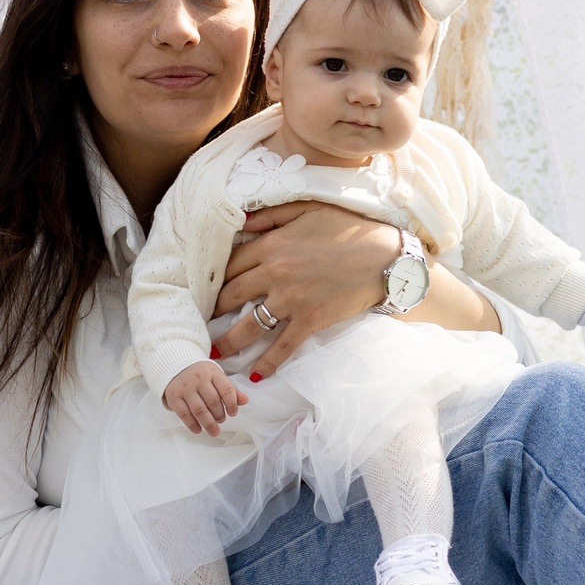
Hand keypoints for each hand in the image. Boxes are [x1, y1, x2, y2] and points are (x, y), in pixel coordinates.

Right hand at [163, 360, 247, 435]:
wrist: (175, 367)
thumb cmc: (200, 374)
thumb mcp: (217, 377)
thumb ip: (231, 389)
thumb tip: (245, 400)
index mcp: (212, 372)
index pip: (226, 390)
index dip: (232, 404)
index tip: (233, 413)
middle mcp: (198, 378)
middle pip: (213, 402)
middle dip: (220, 415)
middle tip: (221, 420)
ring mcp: (184, 388)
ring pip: (199, 410)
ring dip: (209, 424)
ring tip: (214, 430)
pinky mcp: (174, 397)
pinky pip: (184, 415)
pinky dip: (193, 425)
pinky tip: (199, 429)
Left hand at [210, 201, 400, 378]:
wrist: (383, 256)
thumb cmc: (346, 228)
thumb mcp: (306, 209)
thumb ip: (270, 215)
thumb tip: (240, 220)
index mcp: (271, 246)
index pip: (230, 265)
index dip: (215, 279)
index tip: (205, 289)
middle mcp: (275, 275)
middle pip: (231, 297)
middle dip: (212, 312)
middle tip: (201, 322)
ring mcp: (292, 301)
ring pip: (250, 327)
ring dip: (229, 343)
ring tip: (214, 353)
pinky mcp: (310, 321)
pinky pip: (283, 346)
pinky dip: (269, 363)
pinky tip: (256, 375)